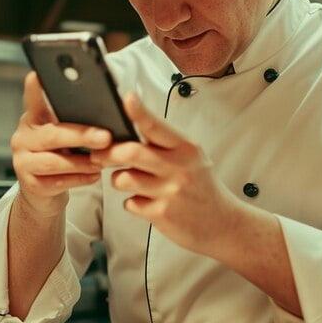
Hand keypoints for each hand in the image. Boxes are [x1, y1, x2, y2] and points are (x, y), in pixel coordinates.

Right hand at [11, 72, 111, 216]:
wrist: (43, 193)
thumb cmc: (59, 157)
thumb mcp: (62, 135)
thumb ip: (72, 121)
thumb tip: (105, 111)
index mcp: (32, 120)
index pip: (32, 100)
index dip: (34, 89)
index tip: (37, 75)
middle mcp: (23, 138)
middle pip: (52, 135)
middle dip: (82, 136)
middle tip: (106, 137)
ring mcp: (23, 162)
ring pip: (54, 162)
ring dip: (83, 162)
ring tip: (103, 160)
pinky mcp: (29, 184)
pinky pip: (57, 182)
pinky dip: (79, 178)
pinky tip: (94, 175)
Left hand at [89, 93, 241, 258]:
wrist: (222, 224)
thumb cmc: (199, 186)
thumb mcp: (190, 157)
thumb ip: (164, 143)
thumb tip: (130, 125)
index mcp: (185, 148)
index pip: (156, 126)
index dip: (139, 111)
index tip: (126, 99)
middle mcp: (179, 167)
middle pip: (130, 152)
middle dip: (107, 153)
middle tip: (98, 155)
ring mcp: (170, 192)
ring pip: (124, 178)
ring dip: (118, 179)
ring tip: (128, 180)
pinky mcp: (162, 214)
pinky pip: (130, 203)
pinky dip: (131, 202)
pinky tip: (144, 202)